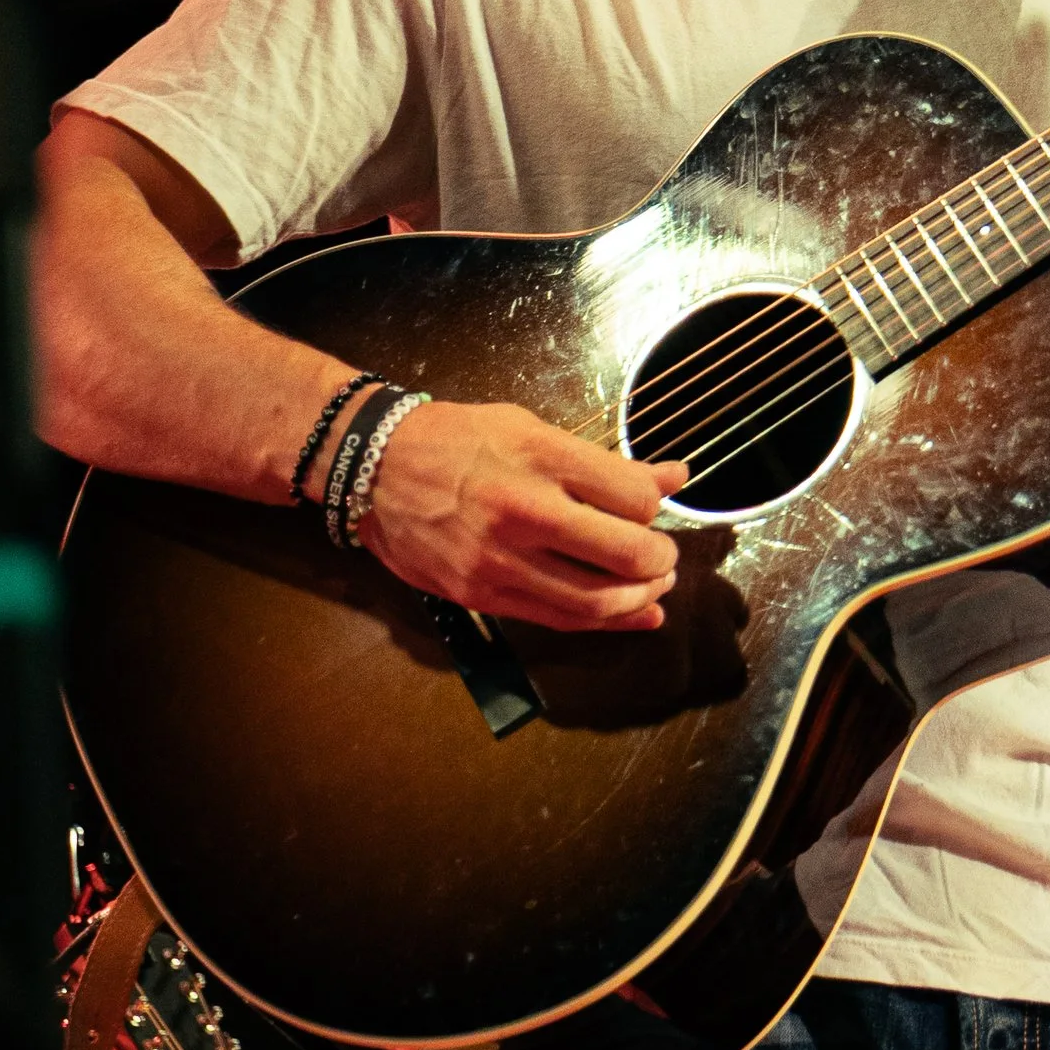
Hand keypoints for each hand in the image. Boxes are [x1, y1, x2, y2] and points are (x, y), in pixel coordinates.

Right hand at [359, 399, 685, 631]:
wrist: (375, 469)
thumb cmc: (456, 440)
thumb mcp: (531, 428)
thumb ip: (605, 462)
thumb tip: (674, 478)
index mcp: (540, 457)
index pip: (633, 496)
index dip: (656, 506)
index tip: (651, 506)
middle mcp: (523, 510)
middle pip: (624, 553)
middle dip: (660, 560)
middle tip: (664, 556)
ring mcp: (500, 560)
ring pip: (595, 599)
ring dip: (639, 598)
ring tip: (651, 587)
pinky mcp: (482, 595)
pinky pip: (558, 619)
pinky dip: (605, 622)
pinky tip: (633, 615)